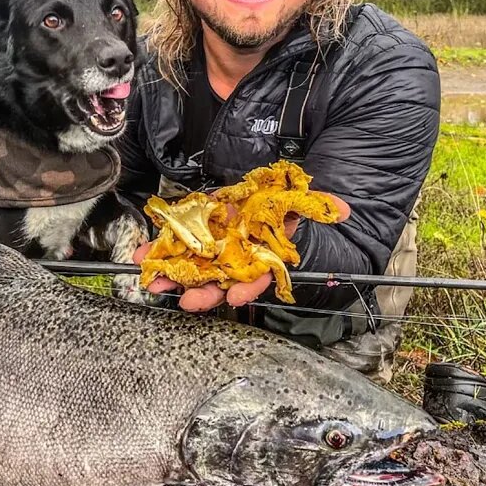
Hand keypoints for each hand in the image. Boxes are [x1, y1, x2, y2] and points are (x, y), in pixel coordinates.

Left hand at [131, 191, 349, 312]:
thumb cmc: (283, 201)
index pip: (257, 275)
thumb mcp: (303, 200)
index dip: (247, 287)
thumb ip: (320, 205)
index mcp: (263, 252)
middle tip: (187, 299)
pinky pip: (177, 245)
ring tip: (156, 282)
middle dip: (204, 292)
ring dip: (174, 276)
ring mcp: (215, 247)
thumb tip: (342, 209)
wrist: (268, 187)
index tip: (235, 295)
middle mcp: (238, 255)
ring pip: (194, 268)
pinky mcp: (197, 232)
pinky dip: (160, 250)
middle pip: (221, 280)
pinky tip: (144, 256)